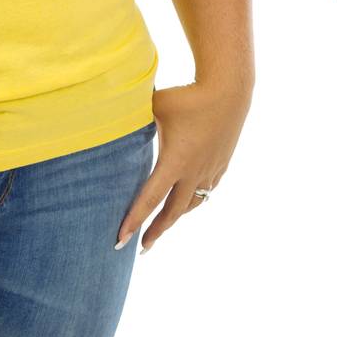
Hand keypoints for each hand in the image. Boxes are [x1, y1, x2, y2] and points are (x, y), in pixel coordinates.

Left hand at [117, 78, 250, 252]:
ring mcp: (210, 170)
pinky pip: (207, 190)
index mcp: (174, 162)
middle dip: (156, 231)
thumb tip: (107, 115)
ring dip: (176, 216)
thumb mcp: (155, 106)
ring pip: (192, 203)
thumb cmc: (187, 96)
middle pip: (172, 212)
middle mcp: (193, 172)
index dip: (134, 221)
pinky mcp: (221, 164)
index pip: (149, 200)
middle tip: (142, 246)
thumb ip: (133, 117)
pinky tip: (189, 199)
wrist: (229, 90)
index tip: (121, 241)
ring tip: (164, 224)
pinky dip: (194, 199)